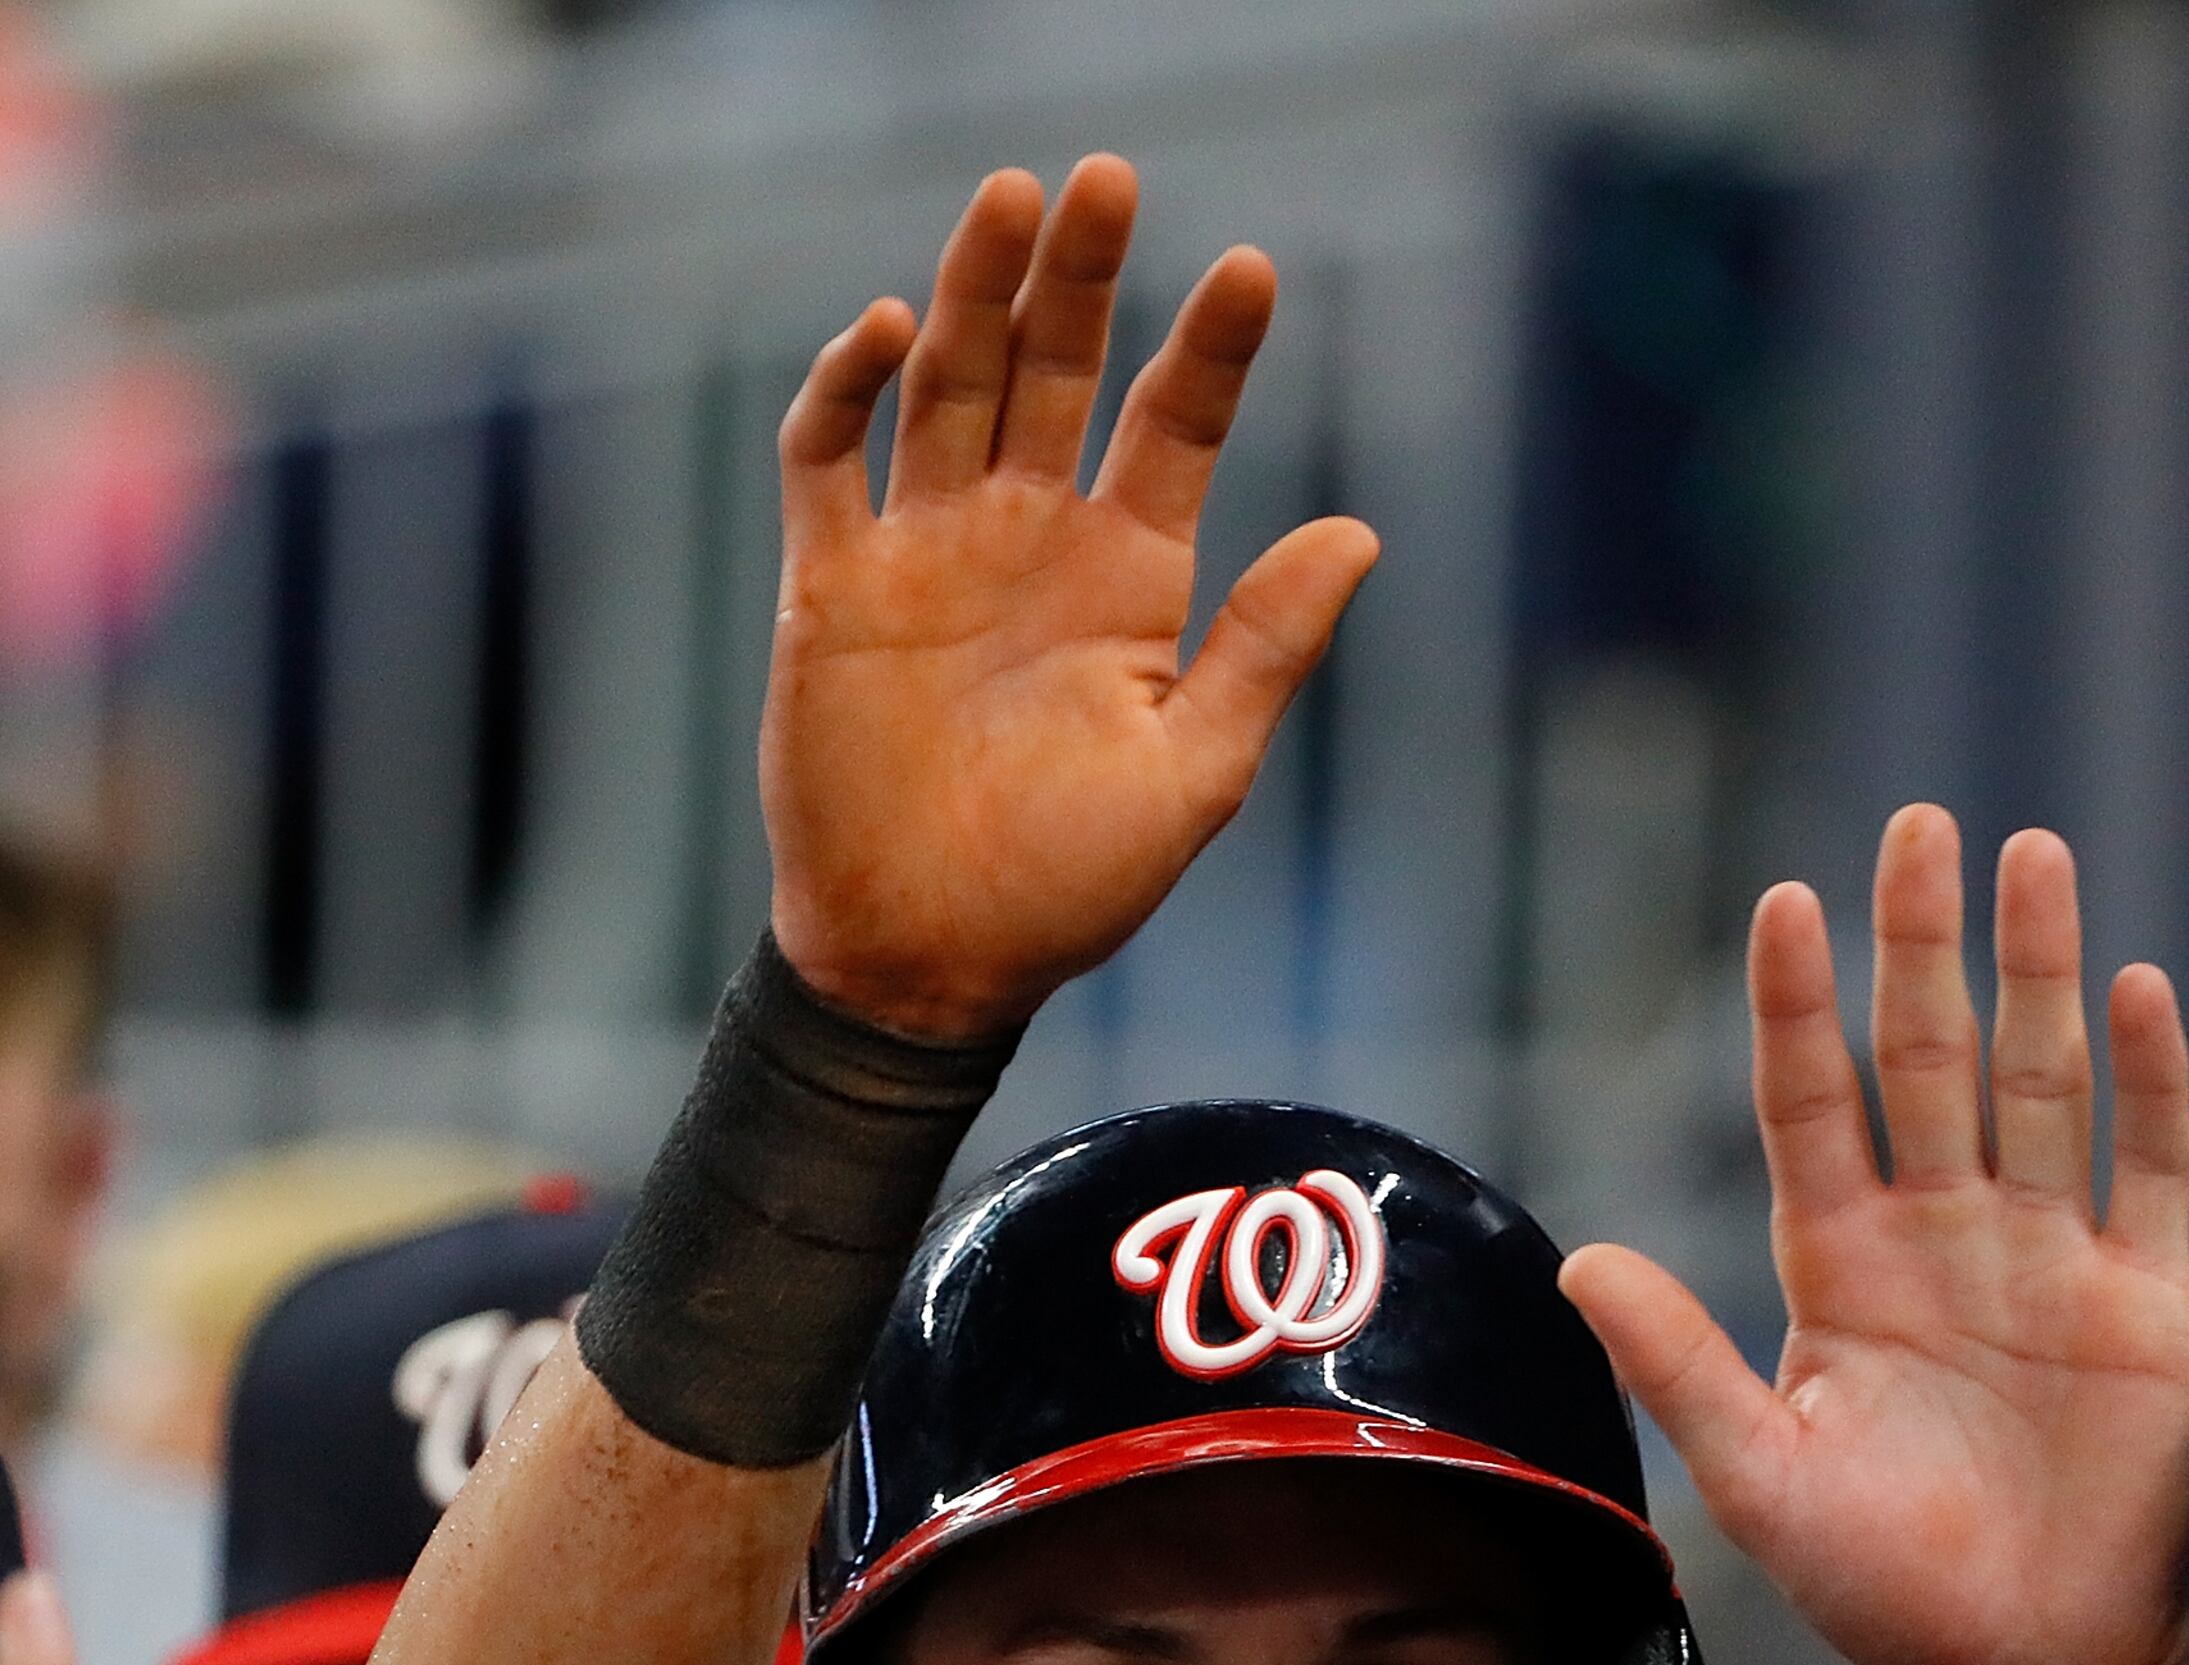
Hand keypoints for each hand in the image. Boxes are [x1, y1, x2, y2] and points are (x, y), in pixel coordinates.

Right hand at [759, 155, 1381, 1040]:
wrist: (928, 961)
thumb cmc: (1067, 887)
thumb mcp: (1193, 774)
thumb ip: (1263, 648)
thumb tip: (1358, 532)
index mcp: (1128, 580)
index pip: (1175, 429)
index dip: (1211, 351)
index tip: (1253, 270)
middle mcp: (1030, 542)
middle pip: (1058, 372)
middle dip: (1082, 277)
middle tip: (1106, 179)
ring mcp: (928, 552)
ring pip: (952, 386)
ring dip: (978, 292)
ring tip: (1011, 197)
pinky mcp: (832, 583)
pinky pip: (830, 457)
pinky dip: (851, 386)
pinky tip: (895, 328)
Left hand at [1564, 806, 2188, 1664]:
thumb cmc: (1883, 1586)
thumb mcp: (1760, 1479)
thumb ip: (1679, 1363)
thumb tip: (1578, 1257)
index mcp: (1842, 1268)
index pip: (1812, 1105)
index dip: (1797, 1008)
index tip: (1785, 903)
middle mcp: (1944, 1237)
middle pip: (1928, 1060)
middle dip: (1922, 944)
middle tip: (1917, 828)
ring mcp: (2048, 1258)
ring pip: (2041, 1082)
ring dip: (2036, 972)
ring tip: (2030, 855)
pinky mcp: (2144, 1298)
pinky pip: (2150, 1164)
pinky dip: (2146, 1079)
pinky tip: (2131, 988)